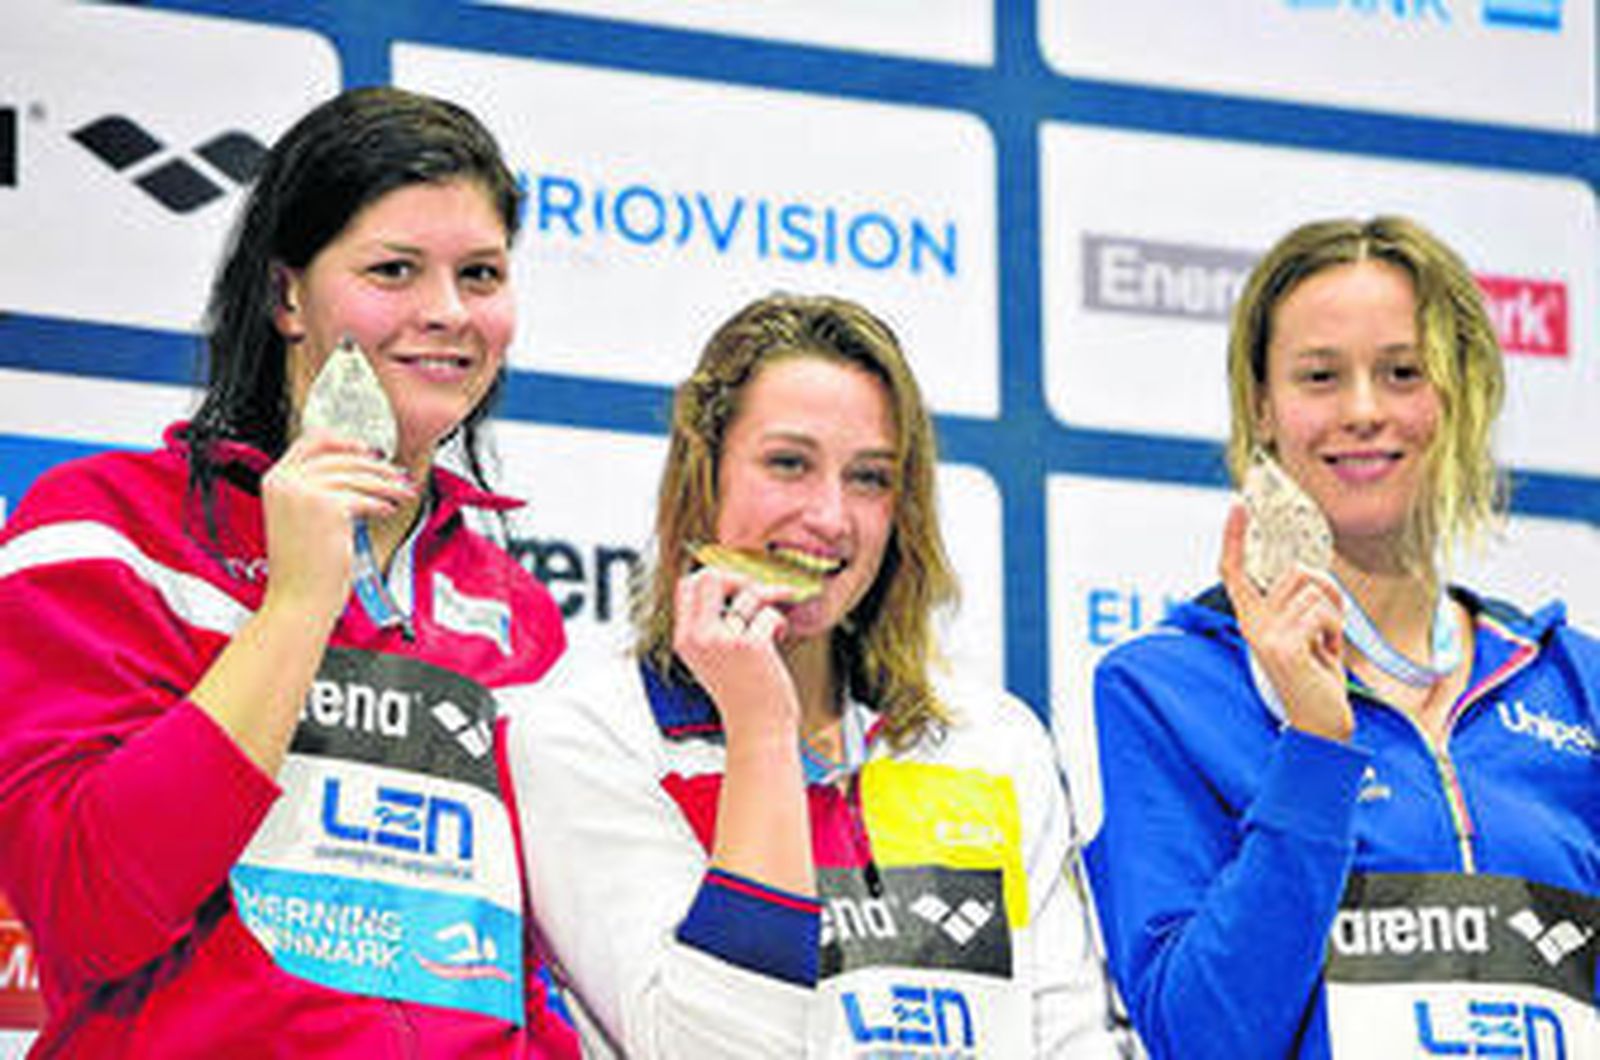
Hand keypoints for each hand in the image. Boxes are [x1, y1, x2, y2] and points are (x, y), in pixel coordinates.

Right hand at [258, 430, 416, 620]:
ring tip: (401, 492)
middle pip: (341, 457)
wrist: (299, 598)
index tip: (366, 449)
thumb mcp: (300, 517)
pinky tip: (388, 508)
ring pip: (358, 475)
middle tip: (396, 474)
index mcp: (276, 480)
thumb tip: (356, 472)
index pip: (311, 442)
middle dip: (376, 466)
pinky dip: (382, 502)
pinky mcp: (328, 506)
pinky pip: (365, 496)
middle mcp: (286, 481)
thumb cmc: (303, 568)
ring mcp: (304, 492)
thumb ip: (316, 490)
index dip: (343, 442)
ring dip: (386, 484)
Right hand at [673, 566, 798, 743]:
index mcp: (685, 639)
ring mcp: (723, 640)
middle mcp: (699, 637)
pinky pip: (770, 613)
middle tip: (755, 594)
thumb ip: (710, 626)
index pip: (687, 585)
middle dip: (739, 578)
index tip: (734, 589)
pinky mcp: (751, 645)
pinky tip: (779, 638)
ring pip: (748, 592)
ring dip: (769, 601)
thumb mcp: (711, 657)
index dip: (714, 578)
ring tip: (774, 622)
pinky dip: (780, 623)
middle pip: (710, 576)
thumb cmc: (742, 694)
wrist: (757, 728)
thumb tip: (729, 586)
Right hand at [1220, 502, 1352, 742]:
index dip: (1234, 537)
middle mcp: (1252, 624)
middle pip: (1296, 573)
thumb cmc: (1316, 674)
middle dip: (1326, 594)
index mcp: (1253, 617)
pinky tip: (1326, 655)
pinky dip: (1335, 632)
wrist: (1320, 722)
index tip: (1238, 507)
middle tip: (1326, 629)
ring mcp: (1265, 635)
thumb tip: (1306, 571)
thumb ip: (1301, 600)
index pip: (1235, 570)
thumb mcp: (1307, 630)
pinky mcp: (1283, 646)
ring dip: (1334, 618)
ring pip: (1314, 592)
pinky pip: (1321, 613)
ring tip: (1325, 647)